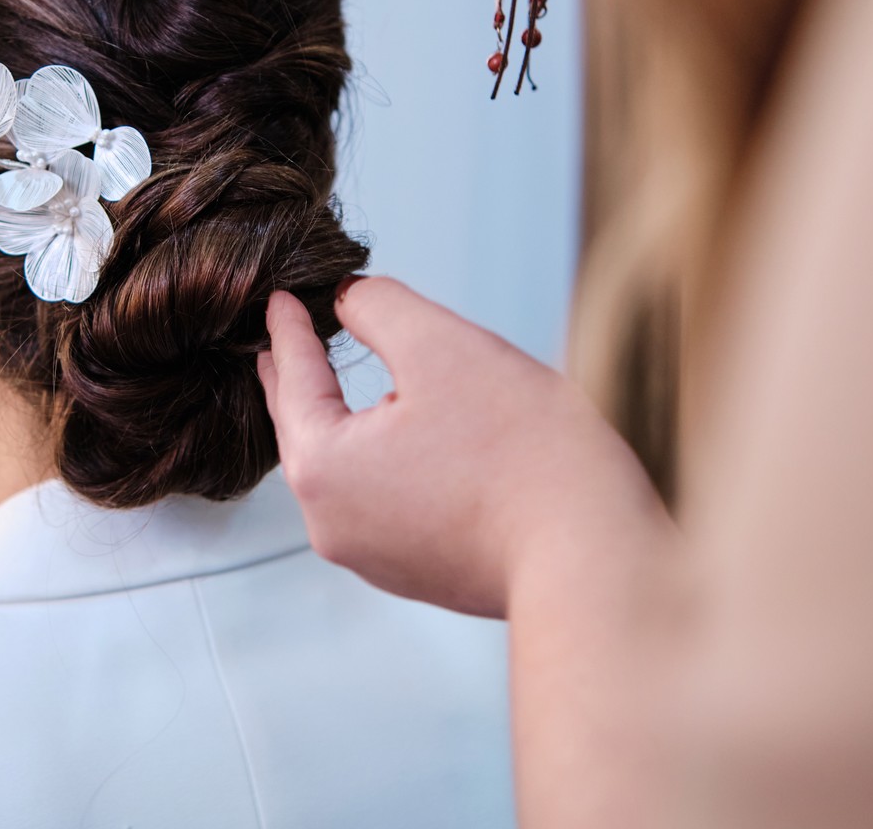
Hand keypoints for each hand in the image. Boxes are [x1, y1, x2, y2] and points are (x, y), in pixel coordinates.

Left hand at [258, 278, 667, 616]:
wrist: (593, 558)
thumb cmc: (522, 453)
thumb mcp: (440, 346)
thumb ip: (378, 309)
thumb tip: (349, 300)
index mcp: (322, 467)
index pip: (293, 378)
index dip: (289, 329)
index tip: (279, 301)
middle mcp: (333, 524)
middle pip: (307, 431)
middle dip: (301, 380)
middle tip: (286, 344)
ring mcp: (376, 558)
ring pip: (347, 470)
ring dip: (349, 422)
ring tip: (347, 384)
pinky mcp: (420, 573)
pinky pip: (384, 501)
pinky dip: (386, 462)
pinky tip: (410, 440)